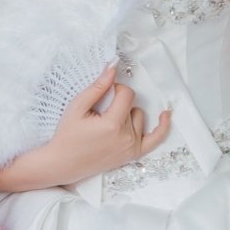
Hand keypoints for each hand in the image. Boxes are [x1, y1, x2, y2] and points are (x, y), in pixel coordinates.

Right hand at [42, 64, 171, 185]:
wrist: (63, 163)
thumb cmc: (67, 135)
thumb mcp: (77, 107)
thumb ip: (97, 87)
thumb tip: (113, 66)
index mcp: (113, 124)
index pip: (127, 94)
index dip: (115, 89)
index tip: (103, 93)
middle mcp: (127, 136)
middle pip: (132, 105)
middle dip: (117, 102)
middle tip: (99, 111)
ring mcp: (132, 147)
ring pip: (140, 117)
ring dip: (128, 114)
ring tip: (109, 121)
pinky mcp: (134, 154)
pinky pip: (156, 138)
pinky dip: (163, 126)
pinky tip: (166, 115)